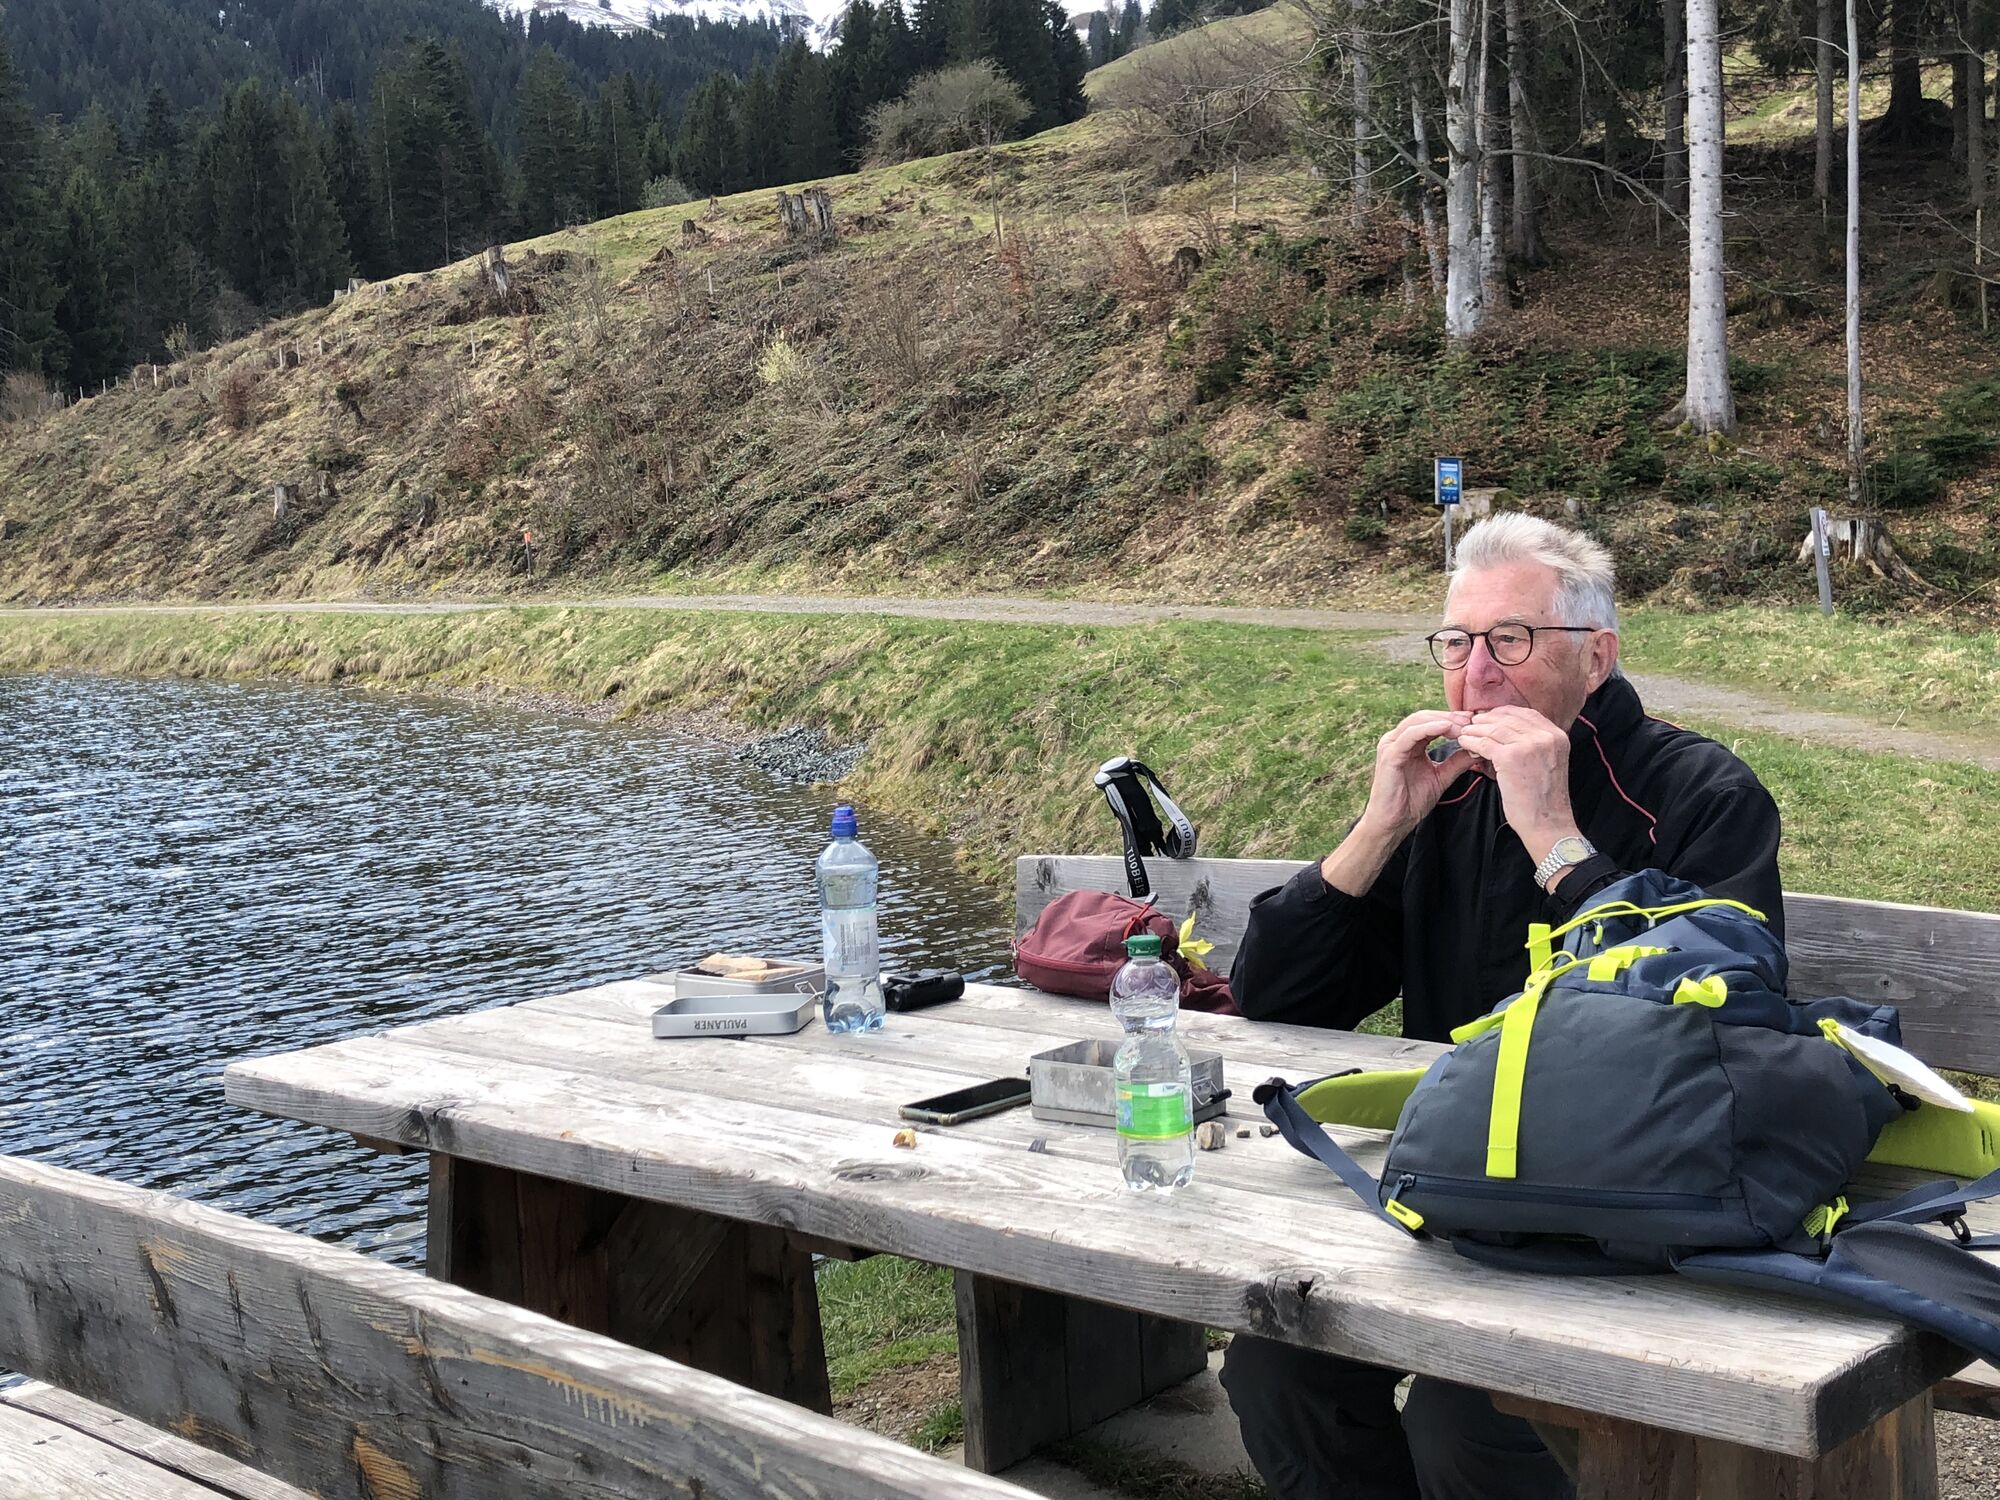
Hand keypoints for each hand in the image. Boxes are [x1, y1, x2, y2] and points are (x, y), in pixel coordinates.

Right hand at [1319, 710, 1478, 897]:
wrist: (1394, 822)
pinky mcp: (1390, 754)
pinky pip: (1410, 735)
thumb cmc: (1411, 801)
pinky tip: (1447, 727)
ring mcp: (1391, 745)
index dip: (1453, 719)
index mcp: (1408, 743)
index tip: (1475, 721)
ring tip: (1463, 724)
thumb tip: (1477, 750)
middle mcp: (1397, 740)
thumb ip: (1456, 762)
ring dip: (1443, 720)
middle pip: (1425, 716)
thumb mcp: (1440, 777)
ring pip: (1418, 721)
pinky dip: (1429, 728)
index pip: (1431, 721)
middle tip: (1472, 719)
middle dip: (1450, 716)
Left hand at [1453, 706, 1580, 864]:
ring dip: (1475, 730)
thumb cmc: (1543, 798)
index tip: (1488, 718)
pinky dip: (1471, 742)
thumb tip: (1507, 730)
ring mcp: (1529, 745)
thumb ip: (1534, 744)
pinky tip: (1463, 744)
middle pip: (1508, 718)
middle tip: (1470, 724)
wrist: (1547, 823)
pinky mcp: (1511, 757)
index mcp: (1557, 735)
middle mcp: (1546, 736)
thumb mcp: (1547, 762)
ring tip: (1463, 734)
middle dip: (1486, 720)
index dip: (1503, 713)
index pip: (1526, 713)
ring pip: (1493, 729)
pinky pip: (1484, 743)